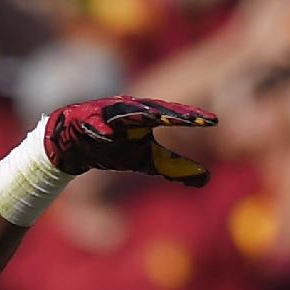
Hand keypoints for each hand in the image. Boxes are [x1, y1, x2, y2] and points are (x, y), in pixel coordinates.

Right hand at [43, 96, 216, 185]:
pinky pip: (93, 125)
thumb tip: (207, 178)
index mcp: (149, 118)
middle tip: (191, 118)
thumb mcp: (148, 161)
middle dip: (172, 113)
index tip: (213, 121)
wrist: (77, 145)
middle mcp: (131, 111)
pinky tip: (106, 134)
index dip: (192, 118)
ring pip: (125, 113)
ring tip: (155, 118)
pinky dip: (99, 128)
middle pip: (155, 111)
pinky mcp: (85, 121)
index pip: (174, 116)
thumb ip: (176, 167)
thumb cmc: (116, 148)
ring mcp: (108, 114)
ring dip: (139, 114)